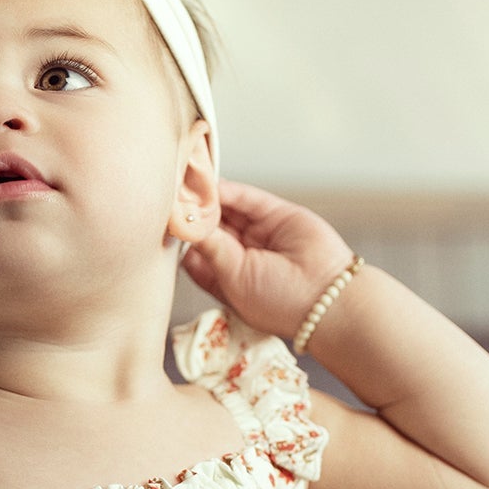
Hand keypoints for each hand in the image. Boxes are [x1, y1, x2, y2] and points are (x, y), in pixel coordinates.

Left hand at [182, 180, 356, 341]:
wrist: (325, 298)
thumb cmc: (277, 302)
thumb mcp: (231, 278)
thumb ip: (208, 248)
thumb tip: (184, 224)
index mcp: (227, 280)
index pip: (196, 254)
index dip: (182, 239)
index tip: (163, 224)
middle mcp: (242, 256)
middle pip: (210, 229)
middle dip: (191, 216)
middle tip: (168, 198)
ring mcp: (259, 234)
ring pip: (226, 211)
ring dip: (207, 200)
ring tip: (185, 186)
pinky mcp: (275, 214)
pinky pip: (246, 199)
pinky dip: (227, 191)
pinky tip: (210, 185)